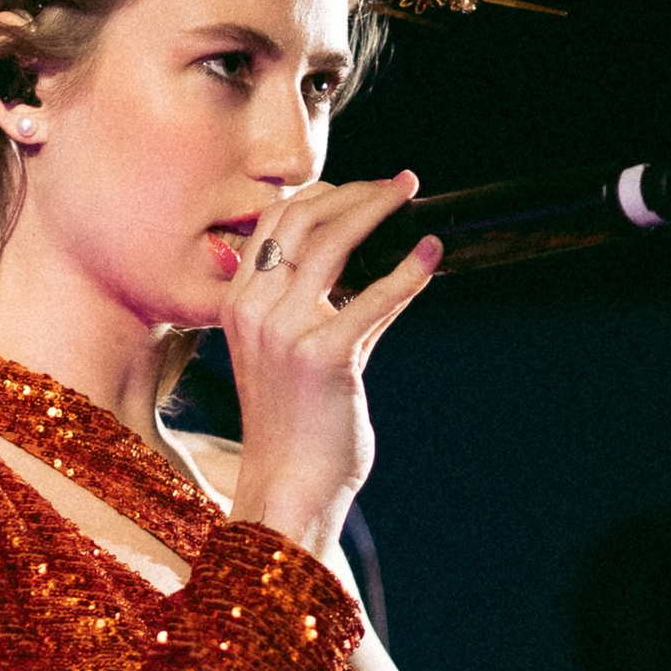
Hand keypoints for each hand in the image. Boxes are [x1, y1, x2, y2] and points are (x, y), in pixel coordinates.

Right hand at [222, 173, 440, 564]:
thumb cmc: (293, 426)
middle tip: (398, 184)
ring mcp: (285, 331)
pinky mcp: (324, 357)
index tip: (359, 187)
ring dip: (377, 211)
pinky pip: (373, 297)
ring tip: (410, 199)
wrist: (287, 487)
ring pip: (334, 243)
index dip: (320, 194)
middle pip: (302, 219)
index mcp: (239, 304)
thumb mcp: (290, 355)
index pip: (274, 223)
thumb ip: (322, 309)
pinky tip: (432, 255)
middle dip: (354, 192)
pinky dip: (409, 271)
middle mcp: (255, 310)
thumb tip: (376, 270)